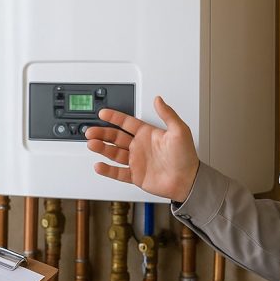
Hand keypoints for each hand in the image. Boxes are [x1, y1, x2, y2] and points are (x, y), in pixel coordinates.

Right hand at [84, 96, 199, 201]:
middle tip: (91, 131)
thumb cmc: (186, 156)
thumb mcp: (180, 130)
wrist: (188, 181)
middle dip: (102, 133)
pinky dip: (108, 170)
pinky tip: (99, 165)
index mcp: (148, 134)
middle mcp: (140, 146)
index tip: (103, 113)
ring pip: (114, 153)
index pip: (127, 123)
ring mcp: (137, 161)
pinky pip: (118, 172)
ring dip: (102, 148)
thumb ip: (167, 114)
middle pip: (116, 137)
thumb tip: (158, 99)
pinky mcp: (136, 176)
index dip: (114, 117)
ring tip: (92, 144)